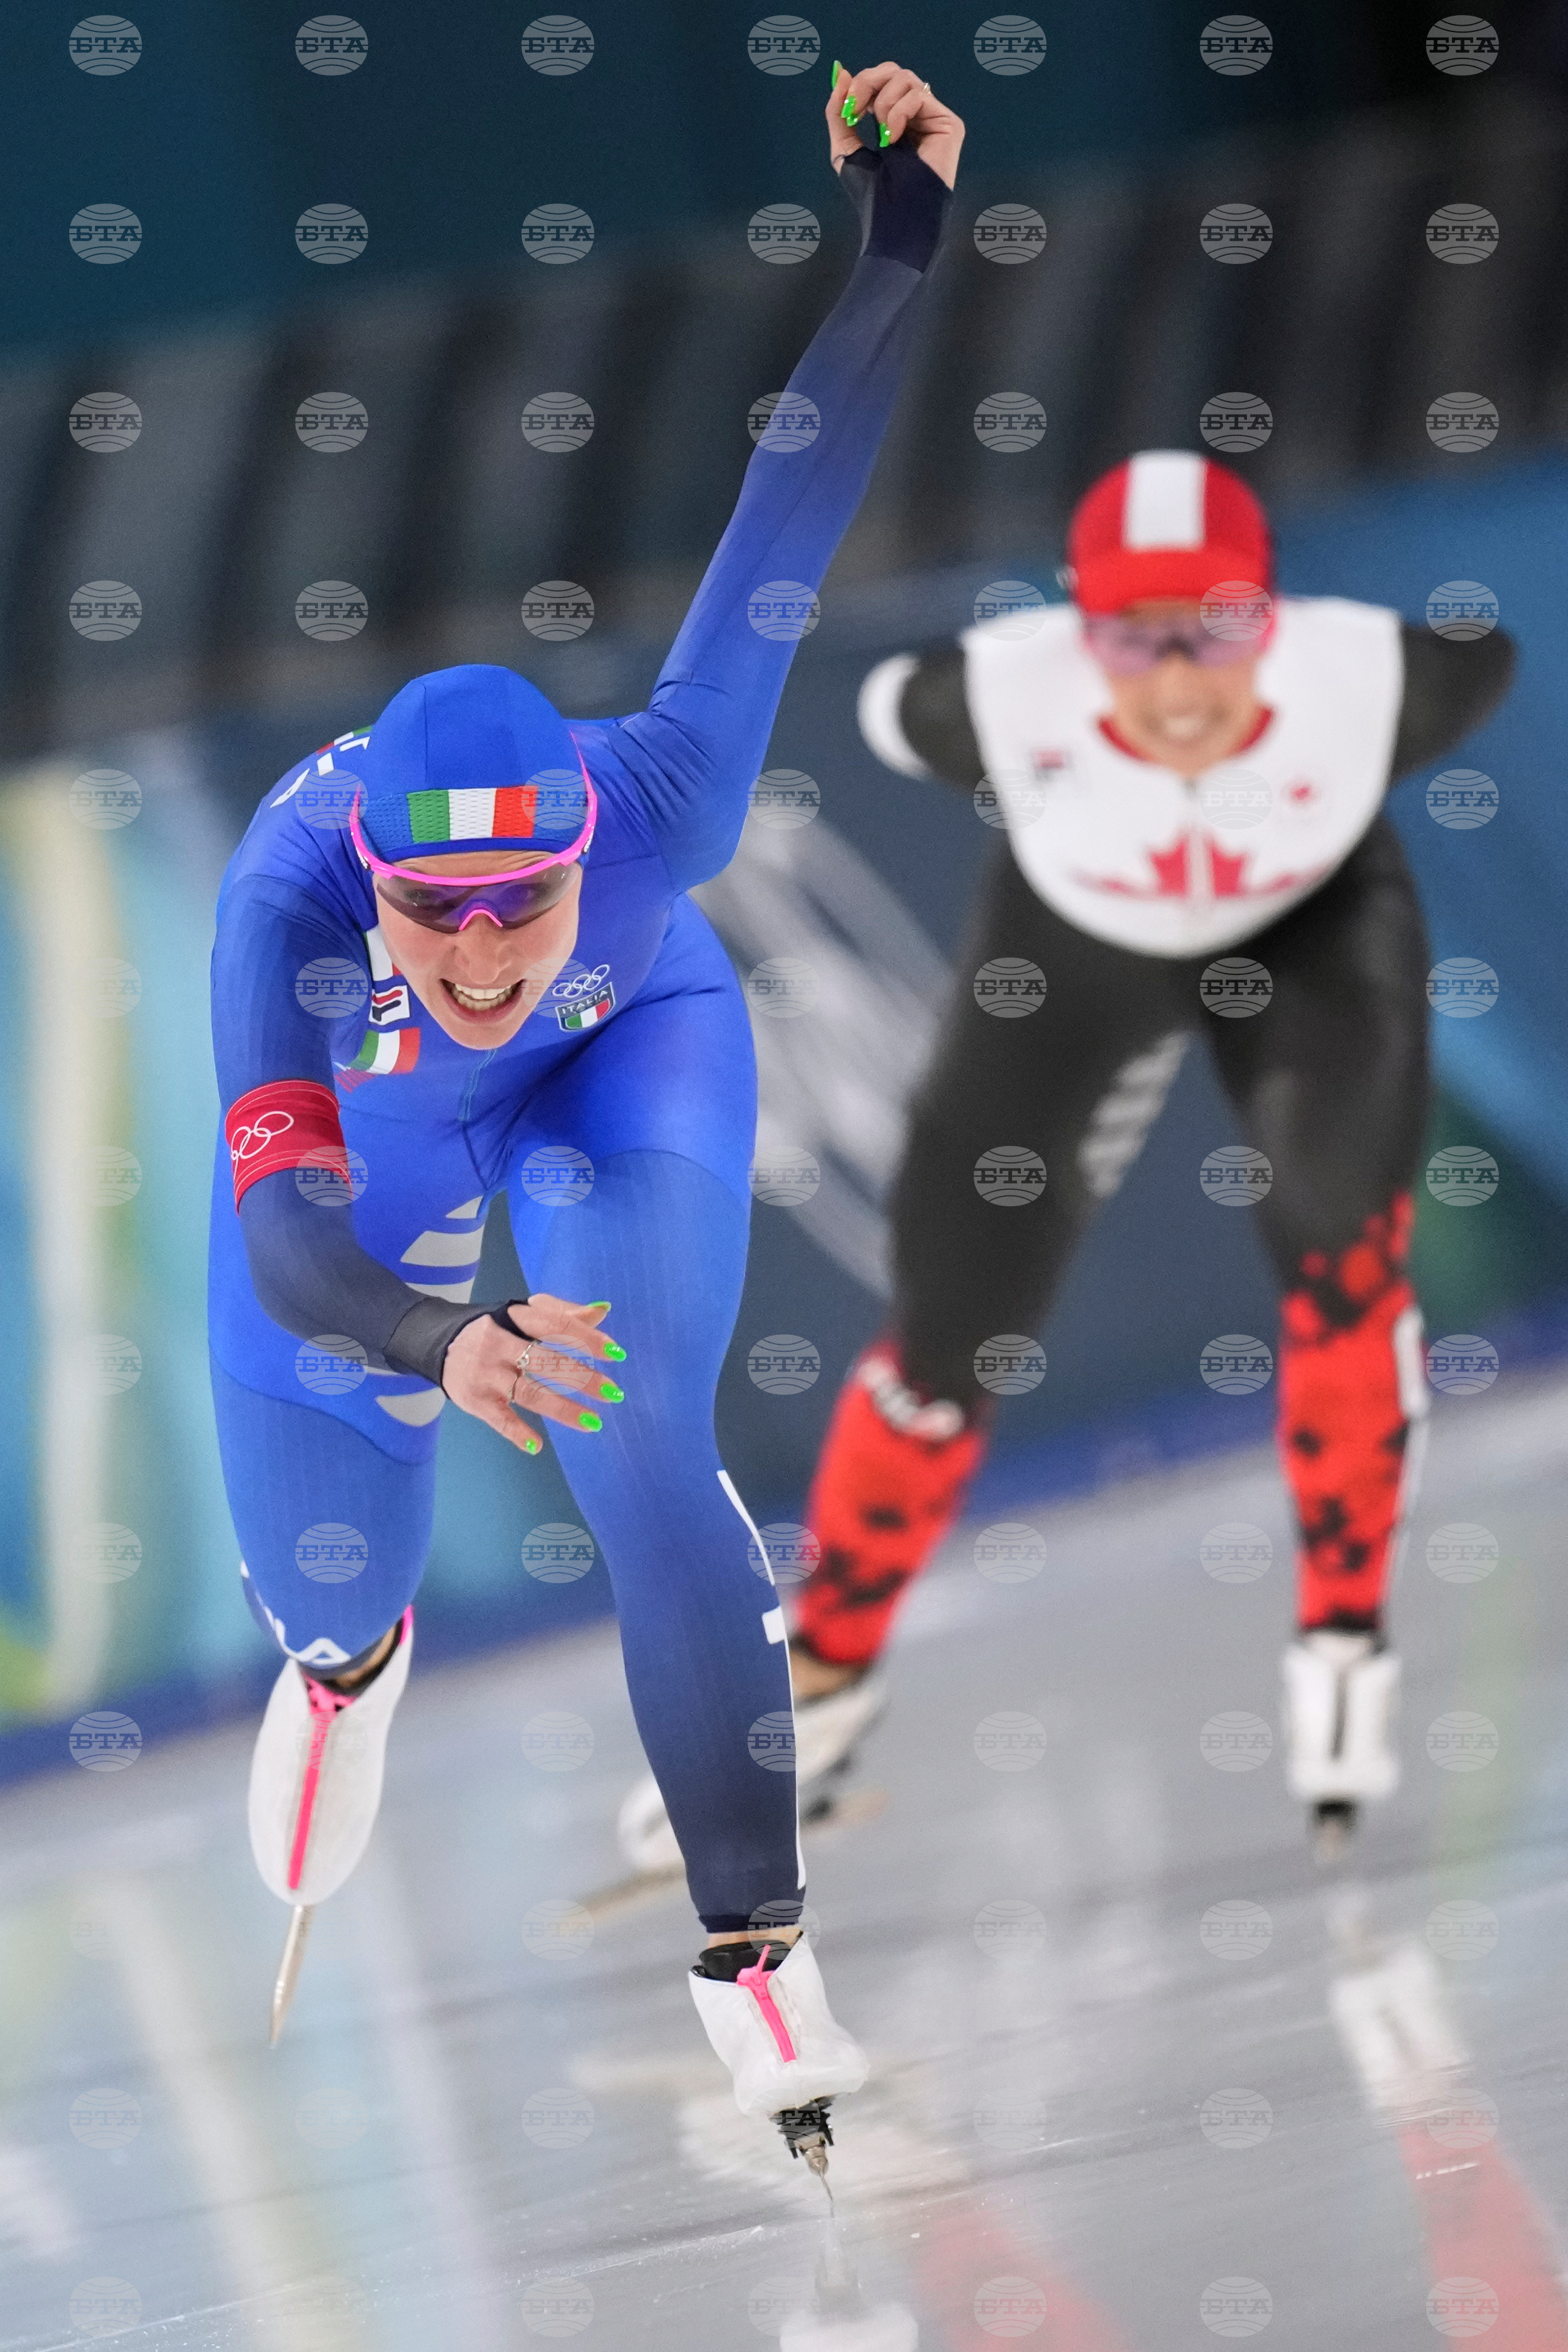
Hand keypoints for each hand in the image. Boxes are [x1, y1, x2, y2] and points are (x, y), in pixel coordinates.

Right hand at [441, 1294, 624, 1455]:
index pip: (554, 1324)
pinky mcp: (474, 1399)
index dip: (586, 1338)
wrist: (437, 1342)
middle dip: (581, 1377)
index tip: (616, 1354)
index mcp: (514, 1317)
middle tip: (613, 1393)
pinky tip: (536, 1447)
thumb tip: (603, 1311)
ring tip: (594, 1423)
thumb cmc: (495, 1329)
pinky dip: (516, 1433)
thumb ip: (561, 1313)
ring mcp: (486, 1373)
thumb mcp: (522, 1314)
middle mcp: (498, 1343)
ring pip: (528, 1393)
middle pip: (545, 1361)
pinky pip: (498, 1419)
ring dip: (562, 1409)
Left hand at [827, 61, 963, 188]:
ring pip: (906, 78)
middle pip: (893, 71)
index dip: (861, 86)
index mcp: (894, 120)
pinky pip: (918, 96)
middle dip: (868, 84)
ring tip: (883, 136)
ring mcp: (933, 119)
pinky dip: (899, 113)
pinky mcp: (949, 123)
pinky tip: (895, 139)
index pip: (880, 82)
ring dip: (884, 104)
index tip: (847, 110)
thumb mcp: (845, 149)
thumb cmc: (873, 195)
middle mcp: (915, 116)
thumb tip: (840, 73)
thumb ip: (839, 114)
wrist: (895, 221)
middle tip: (855, 111)